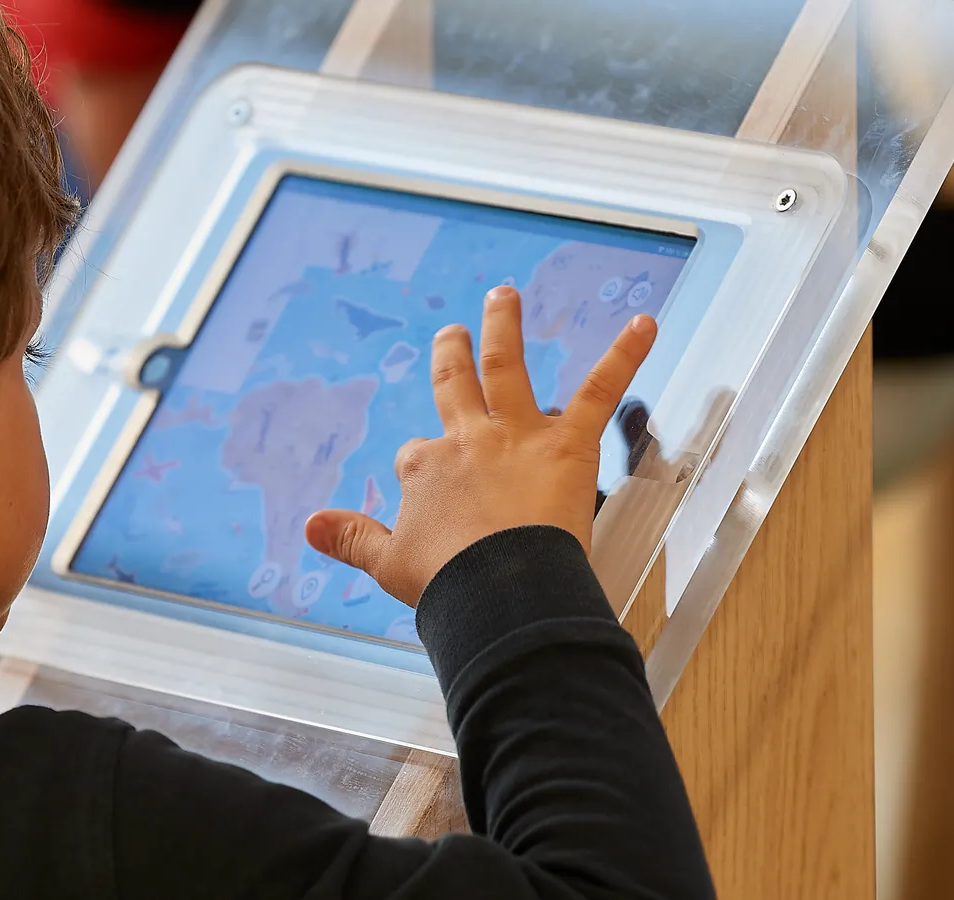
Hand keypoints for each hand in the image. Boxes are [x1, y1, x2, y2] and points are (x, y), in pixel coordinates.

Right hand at [304, 286, 656, 606]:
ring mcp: (518, 437)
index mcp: (427, 470)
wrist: (499, 592)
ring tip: (502, 298)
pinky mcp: (568, 445)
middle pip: (454, 385)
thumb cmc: (449, 584)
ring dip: (504, 329)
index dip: (422, 469)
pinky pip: (599, 391)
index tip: (424, 485)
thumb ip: (352, 538)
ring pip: (507, 369)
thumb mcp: (387, 563)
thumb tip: (311, 526)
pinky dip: (623, 357)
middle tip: (453, 332)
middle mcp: (468, 441)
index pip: (417, 457)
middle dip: (451, 355)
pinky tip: (643, 325)